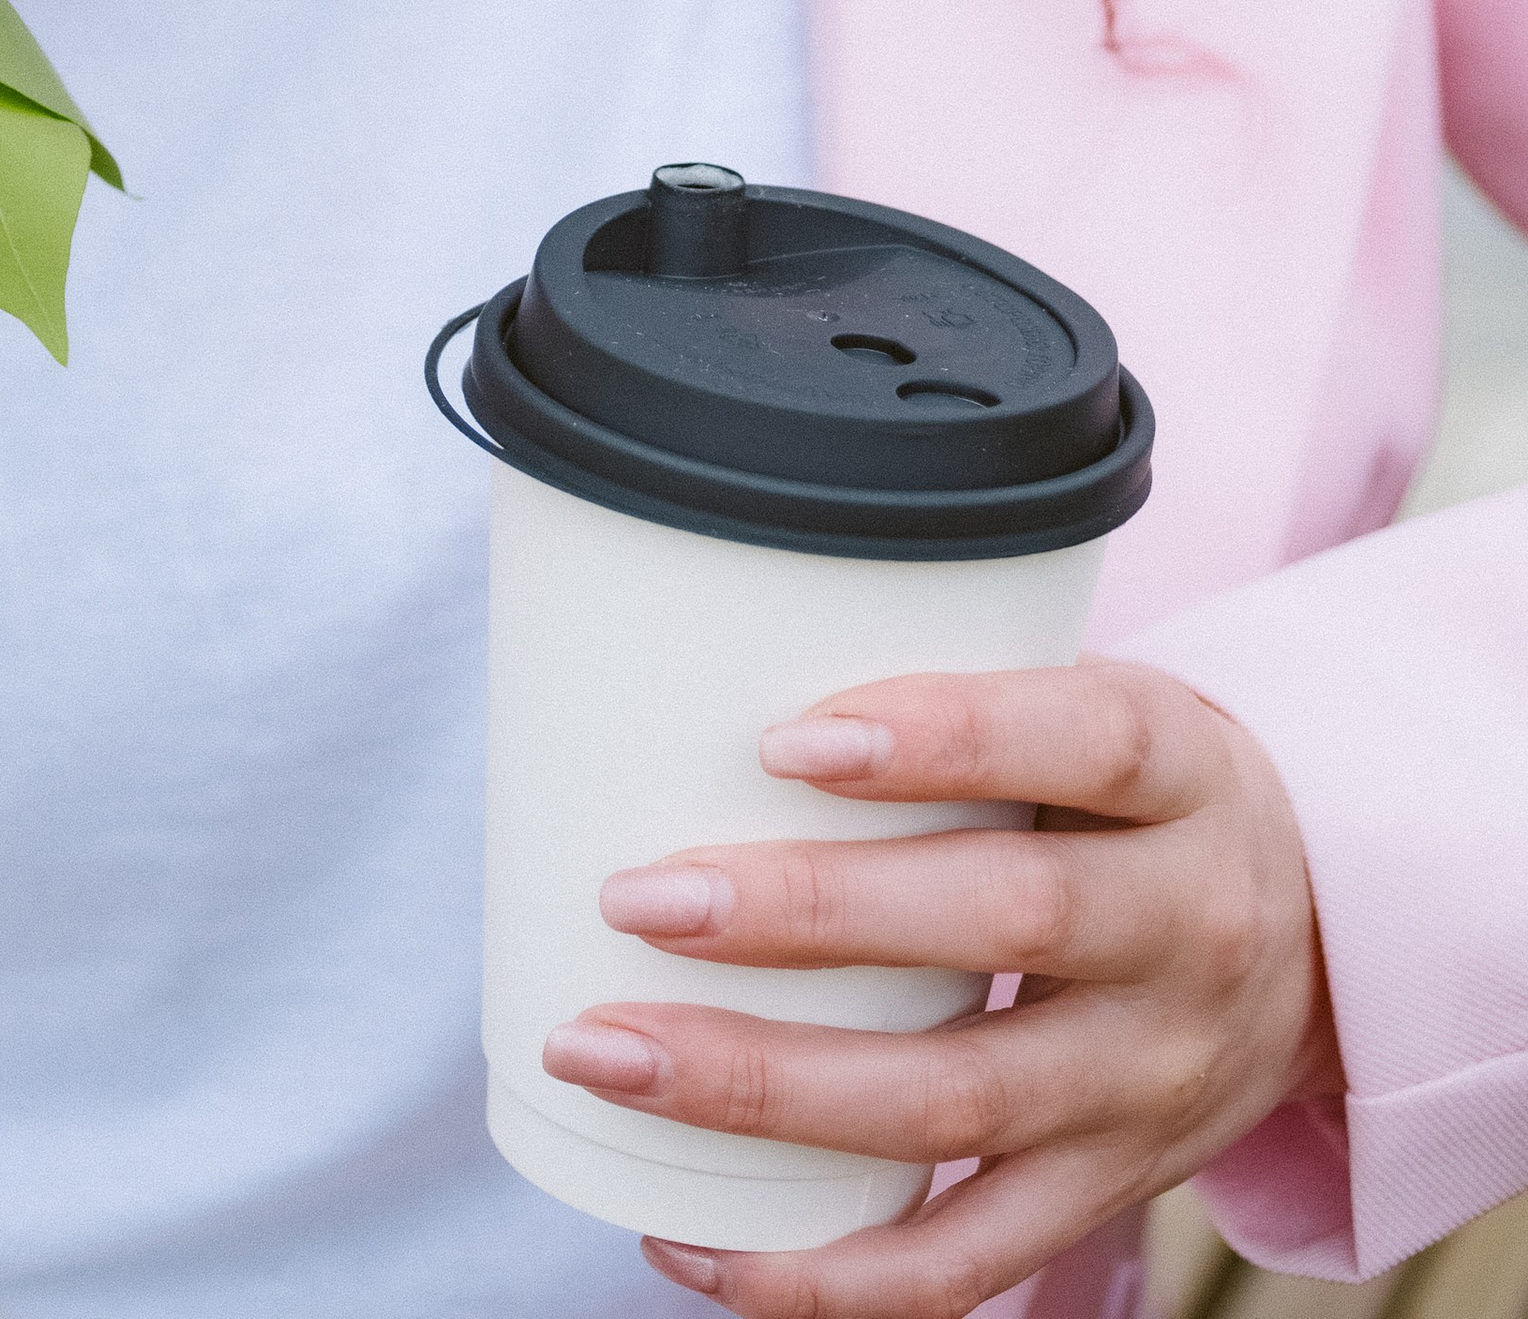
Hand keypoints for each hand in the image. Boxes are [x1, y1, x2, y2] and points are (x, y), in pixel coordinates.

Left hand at [540, 661, 1341, 1318]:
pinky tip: (689, 1240)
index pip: (1083, 742)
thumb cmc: (1133, 795)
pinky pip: (964, 1261)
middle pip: (1005, 922)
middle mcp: (1186, 931)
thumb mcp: (1098, 708)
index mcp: (1184, 777)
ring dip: (765, 1085)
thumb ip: (957, 694)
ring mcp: (1150, 1082)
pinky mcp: (1108, 1192)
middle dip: (806, 916)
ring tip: (607, 1050)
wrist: (1323, 941)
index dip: (941, 738)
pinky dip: (821, 1273)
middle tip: (638, 896)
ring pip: (959, 1103)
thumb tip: (695, 672)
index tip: (782, 737)